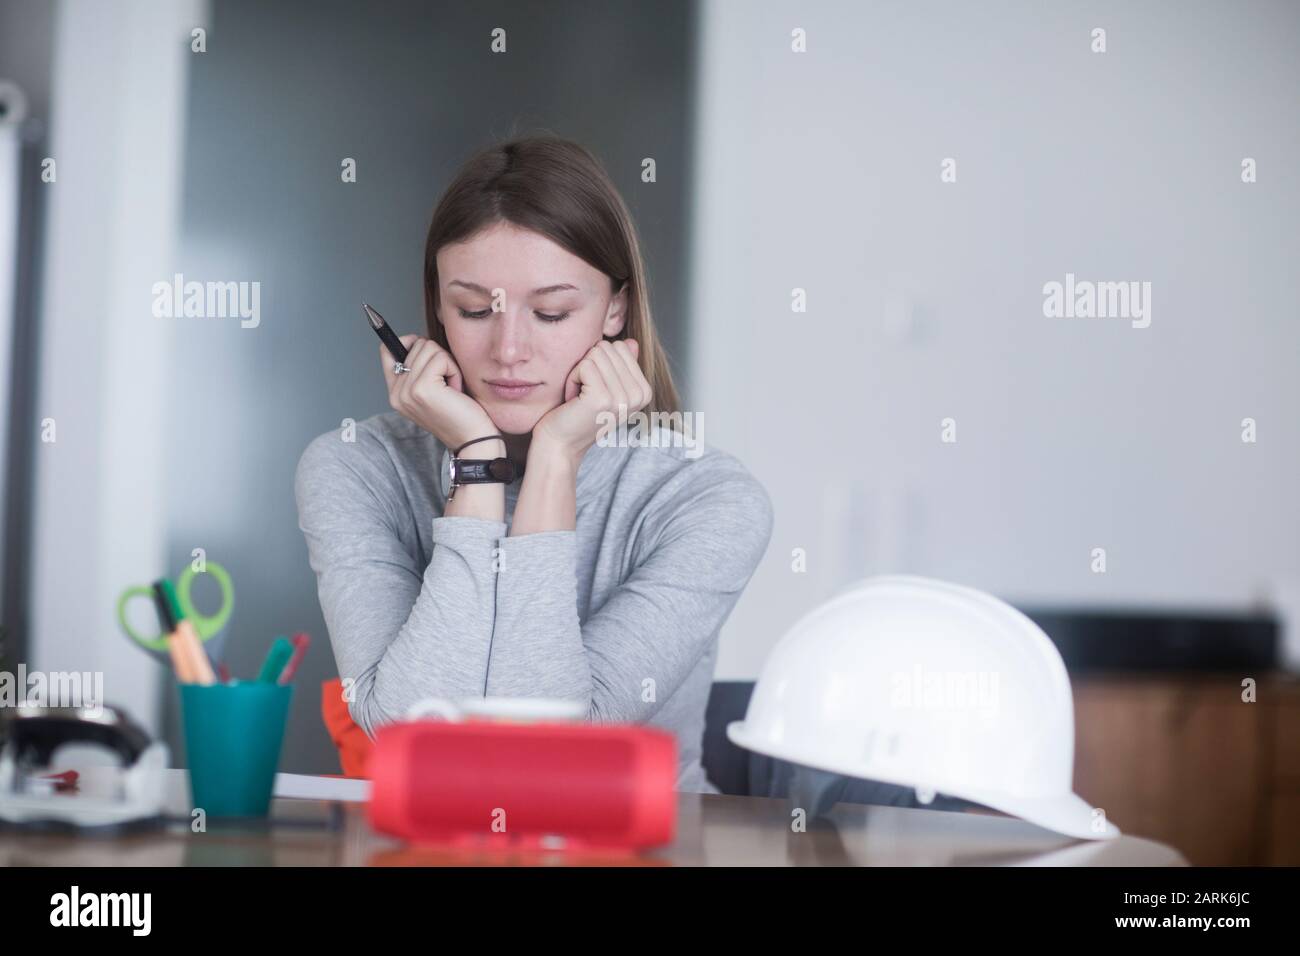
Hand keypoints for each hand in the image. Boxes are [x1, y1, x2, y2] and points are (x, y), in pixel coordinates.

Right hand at [381, 335, 495, 449]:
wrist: (473, 440)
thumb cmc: (461, 414)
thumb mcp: (433, 390)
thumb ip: (420, 369)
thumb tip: (420, 341)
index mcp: (396, 393)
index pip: (387, 350)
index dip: (408, 342)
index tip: (430, 352)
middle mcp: (397, 393)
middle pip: (415, 344)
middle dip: (439, 358)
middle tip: (447, 384)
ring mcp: (407, 391)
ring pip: (428, 347)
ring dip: (448, 364)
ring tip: (452, 388)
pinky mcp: (422, 388)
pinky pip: (441, 358)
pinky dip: (454, 370)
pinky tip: (456, 390)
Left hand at [533, 339, 650, 464]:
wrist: (560, 444)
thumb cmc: (579, 413)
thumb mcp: (606, 387)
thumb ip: (621, 365)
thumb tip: (632, 342)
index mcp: (644, 391)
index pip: (620, 347)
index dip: (600, 363)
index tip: (595, 388)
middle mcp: (639, 395)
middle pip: (607, 348)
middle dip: (589, 366)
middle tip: (585, 393)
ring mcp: (622, 398)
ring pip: (595, 354)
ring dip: (579, 373)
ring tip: (580, 397)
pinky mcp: (602, 399)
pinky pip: (584, 365)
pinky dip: (572, 379)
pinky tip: (573, 400)